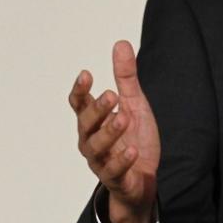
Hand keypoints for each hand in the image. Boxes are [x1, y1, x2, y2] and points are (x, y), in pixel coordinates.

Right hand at [68, 40, 160, 222]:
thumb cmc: (133, 139)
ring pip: (96, 147)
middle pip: (86, 124)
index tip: (86, 74)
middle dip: (97, 110)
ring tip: (124, 118)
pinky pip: (113, 170)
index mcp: (93, 121)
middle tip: (112, 95)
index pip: (79, 104)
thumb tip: (121, 44)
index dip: (80, 90)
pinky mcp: (114, 178)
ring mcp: (100, 161)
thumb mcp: (134, 104)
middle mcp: (91, 140)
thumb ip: (126, 78)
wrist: (143, 179)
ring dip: (109, 132)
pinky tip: (131, 149)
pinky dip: (121, 160)